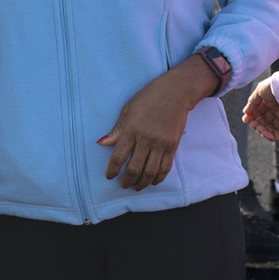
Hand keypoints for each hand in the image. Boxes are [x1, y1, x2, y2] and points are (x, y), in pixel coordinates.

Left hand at [99, 56, 218, 189]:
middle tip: (123, 184)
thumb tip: (102, 143)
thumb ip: (117, 129)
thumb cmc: (149, 97)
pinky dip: (158, 178)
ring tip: (136, 186)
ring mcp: (161, 144)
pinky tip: (152, 181)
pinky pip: (165, 167)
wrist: (176, 92)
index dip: (112, 169)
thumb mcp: (128, 109)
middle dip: (127, 180)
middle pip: (135, 168)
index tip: (109, 176)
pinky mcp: (173, 146)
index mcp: (132, 129)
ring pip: (150, 171)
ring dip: (142, 183)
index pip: (119, 156)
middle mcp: (146, 139)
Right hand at [242, 75, 278, 141]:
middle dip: (256, 124)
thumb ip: (252, 102)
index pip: (260, 113)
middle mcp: (277, 110)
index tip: (245, 119)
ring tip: (257, 128)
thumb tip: (245, 112)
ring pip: (271, 129)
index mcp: (271, 102)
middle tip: (251, 123)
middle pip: (264, 122)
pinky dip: (271, 136)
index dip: (252, 117)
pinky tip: (264, 133)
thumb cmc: (276, 87)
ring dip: (262, 130)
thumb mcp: (260, 91)